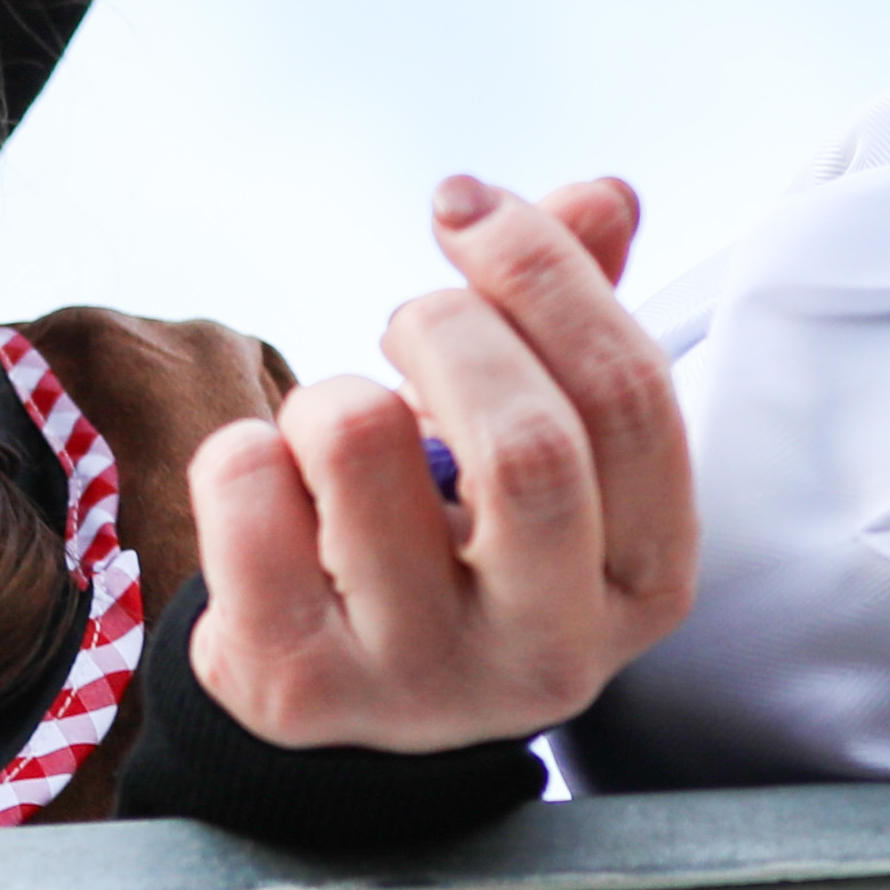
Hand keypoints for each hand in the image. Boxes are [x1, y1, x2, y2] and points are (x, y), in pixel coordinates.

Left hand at [185, 173, 694, 750]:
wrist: (350, 695)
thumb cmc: (462, 537)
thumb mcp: (538, 431)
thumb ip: (576, 312)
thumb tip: (607, 195)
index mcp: (645, 578)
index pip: (628, 398)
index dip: (546, 270)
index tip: (466, 209)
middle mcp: (552, 651)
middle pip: (527, 443)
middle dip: (449, 327)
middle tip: (406, 319)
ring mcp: (422, 682)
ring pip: (361, 440)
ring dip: (332, 391)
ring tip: (335, 432)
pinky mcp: (297, 688)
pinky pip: (246, 490)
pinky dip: (243, 451)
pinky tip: (275, 498)